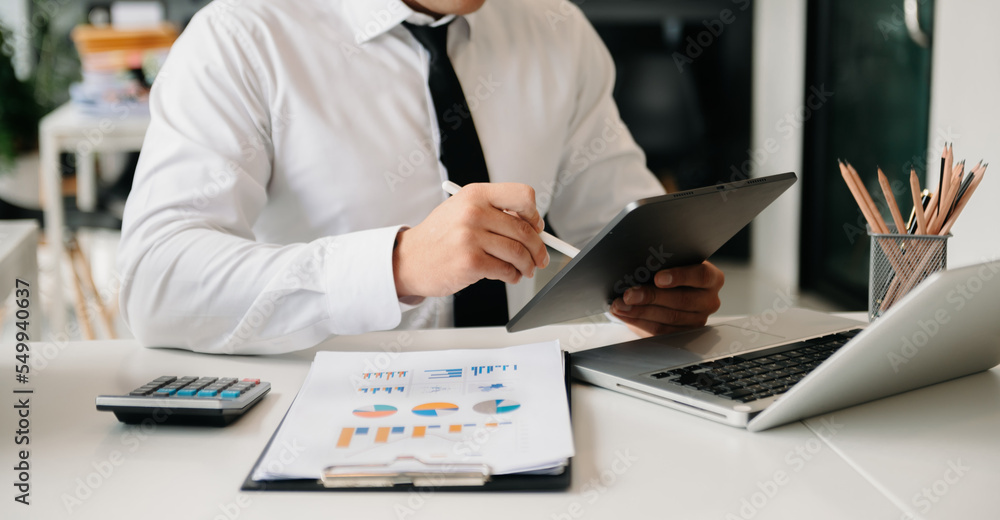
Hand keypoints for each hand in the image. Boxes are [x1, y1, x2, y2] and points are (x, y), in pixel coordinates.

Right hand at [393, 183, 549, 297]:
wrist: (410, 259)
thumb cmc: (440, 236)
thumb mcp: (463, 210)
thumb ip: (495, 212)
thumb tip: (533, 226)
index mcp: (475, 194)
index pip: (523, 196)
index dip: (534, 214)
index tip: (536, 227)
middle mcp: (473, 212)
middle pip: (524, 230)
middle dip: (537, 248)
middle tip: (540, 258)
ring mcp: (471, 237)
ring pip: (518, 253)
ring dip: (527, 265)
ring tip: (525, 270)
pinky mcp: (470, 262)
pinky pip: (506, 270)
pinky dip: (513, 276)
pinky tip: (509, 276)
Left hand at [610, 261, 723, 336]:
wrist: (672, 288)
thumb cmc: (670, 271)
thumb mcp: (671, 263)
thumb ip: (662, 264)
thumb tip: (638, 269)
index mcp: (711, 278)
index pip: (701, 276)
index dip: (680, 276)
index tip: (658, 278)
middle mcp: (708, 300)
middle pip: (682, 300)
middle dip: (651, 297)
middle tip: (629, 294)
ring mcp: (697, 320)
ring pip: (669, 318)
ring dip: (640, 311)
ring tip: (620, 305)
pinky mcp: (683, 334)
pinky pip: (660, 330)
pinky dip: (638, 321)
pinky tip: (624, 314)